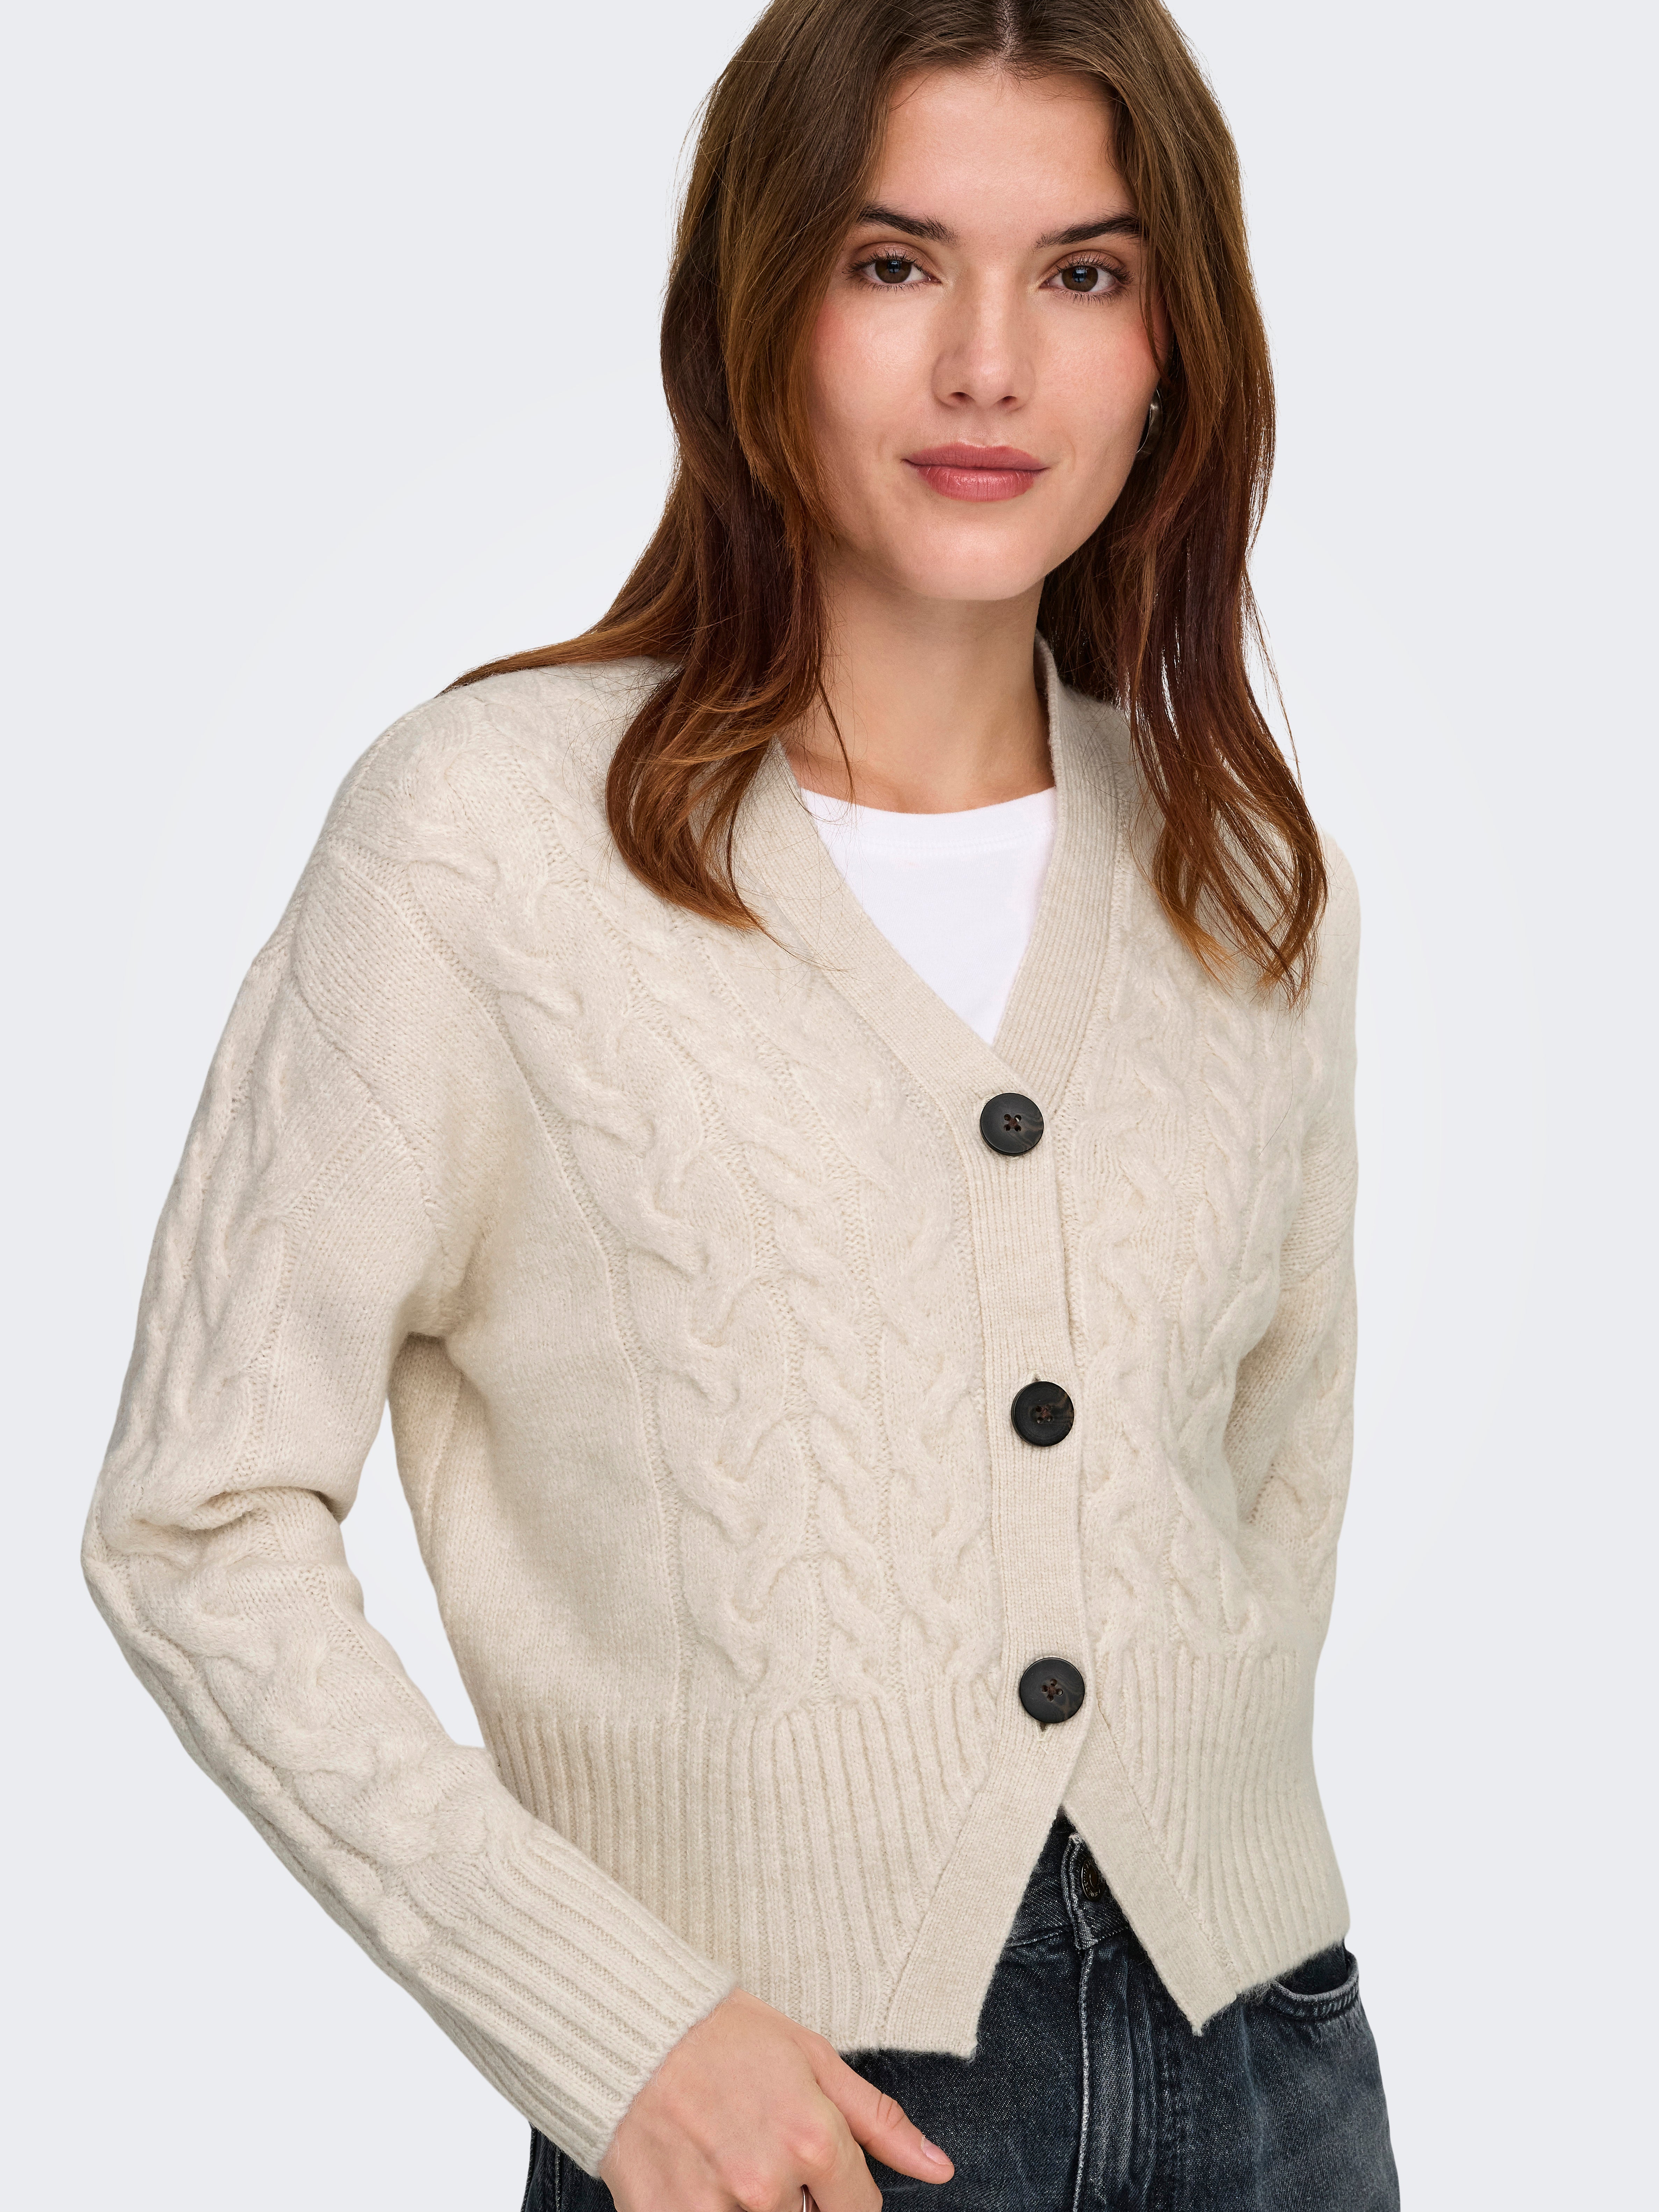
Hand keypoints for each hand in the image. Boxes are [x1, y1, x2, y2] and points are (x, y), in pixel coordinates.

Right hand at [596, 1986, 954, 2209]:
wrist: (632, 2028)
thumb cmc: (723, 2035)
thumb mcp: (814, 2059)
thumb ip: (879, 2121)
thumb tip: (938, 2167)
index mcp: (811, 2139)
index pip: (860, 2209)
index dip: (842, 2189)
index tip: (816, 2167)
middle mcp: (767, 2185)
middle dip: (798, 2199)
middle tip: (765, 2154)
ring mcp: (715, 2211)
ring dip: (756, 2204)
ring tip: (730, 2160)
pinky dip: (712, 2207)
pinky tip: (700, 2175)